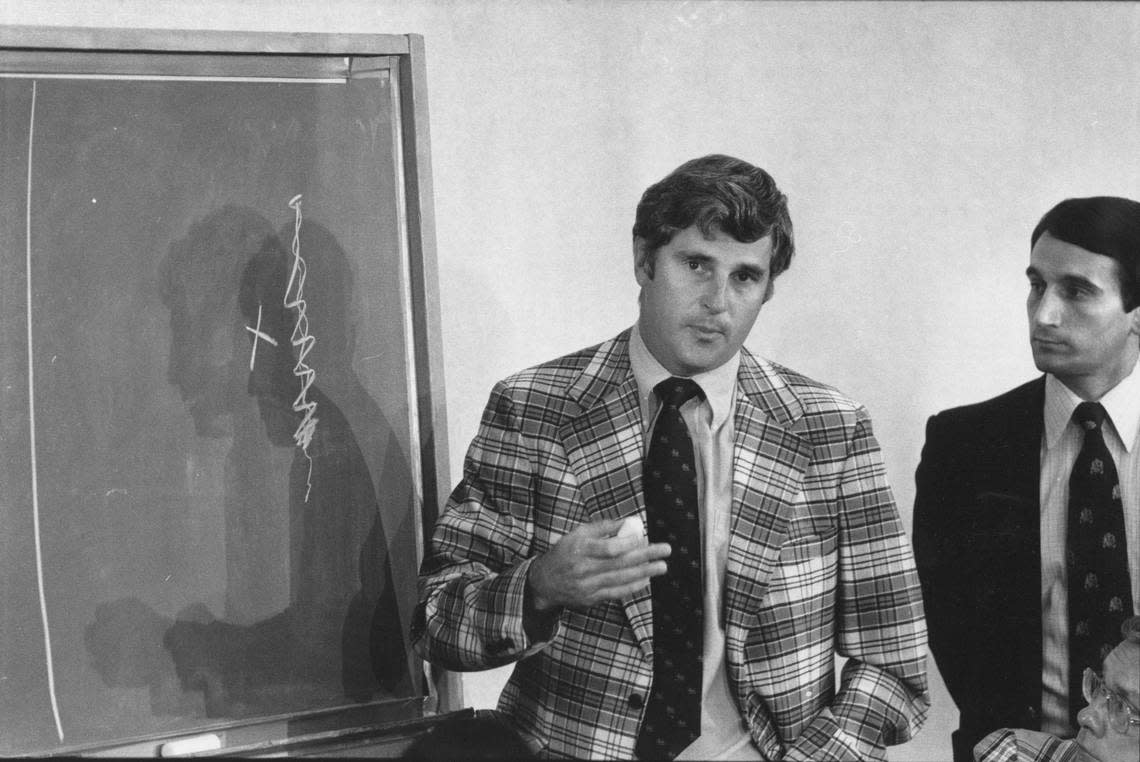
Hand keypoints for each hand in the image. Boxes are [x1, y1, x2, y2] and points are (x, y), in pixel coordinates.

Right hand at [527, 517, 669, 611]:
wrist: (544, 582)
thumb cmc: (565, 552)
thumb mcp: (578, 533)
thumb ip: (603, 527)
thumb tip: (630, 522)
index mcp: (579, 548)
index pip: (608, 548)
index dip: (628, 543)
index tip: (644, 537)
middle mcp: (583, 568)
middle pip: (619, 563)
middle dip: (645, 556)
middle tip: (665, 550)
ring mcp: (587, 586)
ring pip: (620, 579)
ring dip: (644, 573)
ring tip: (661, 566)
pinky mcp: (591, 599)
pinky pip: (616, 592)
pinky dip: (633, 586)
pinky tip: (646, 579)